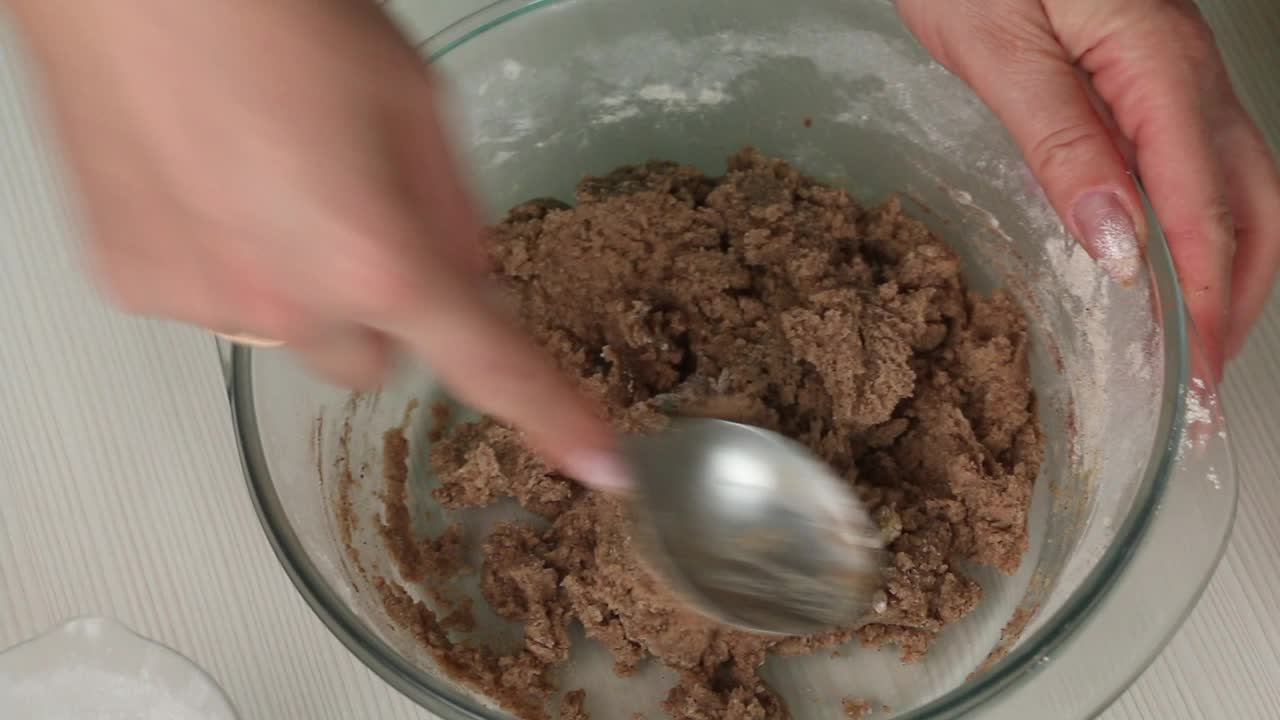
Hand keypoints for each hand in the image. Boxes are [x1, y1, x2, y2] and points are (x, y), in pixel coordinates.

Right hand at [8, 0, 625, 488]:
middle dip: (389, 312)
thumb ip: (451, 207)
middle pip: (377, 360)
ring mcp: (203, 303)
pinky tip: (213, 182)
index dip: (550, 414)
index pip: (488, 364)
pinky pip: (217, 304)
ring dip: (305, 293)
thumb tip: (470, 277)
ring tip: (274, 184)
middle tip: (364, 221)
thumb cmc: (276, 12)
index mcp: (377, 259)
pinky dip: (232, 266)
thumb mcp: (411, 97)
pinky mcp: (137, 284)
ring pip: (293, 337)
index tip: (596, 462)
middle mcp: (288, 306)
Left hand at [897, 0, 1279, 378]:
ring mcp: (1179, 65)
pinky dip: (1205, 222)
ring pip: (1239, 180)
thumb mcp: (1001, 50)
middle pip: (1250, 200)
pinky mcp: (1153, 68)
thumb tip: (1117, 240)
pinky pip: (1202, 157)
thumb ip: (1062, 142)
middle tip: (1206, 381)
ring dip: (1231, 266)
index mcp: (1156, 64)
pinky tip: (1175, 259)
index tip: (1194, 375)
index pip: (1202, 207)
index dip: (1203, 302)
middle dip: (1237, 297)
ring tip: (1201, 339)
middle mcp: (1187, 67)